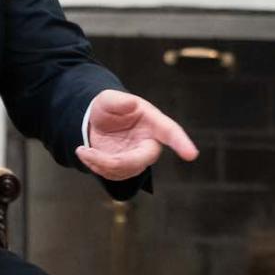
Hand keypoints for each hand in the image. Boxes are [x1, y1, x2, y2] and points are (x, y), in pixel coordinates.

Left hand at [76, 89, 197, 180]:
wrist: (96, 123)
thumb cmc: (108, 108)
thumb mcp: (108, 99)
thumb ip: (118, 101)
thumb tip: (131, 103)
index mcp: (153, 122)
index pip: (171, 132)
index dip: (181, 143)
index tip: (192, 154)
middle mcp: (149, 143)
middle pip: (141, 160)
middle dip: (113, 161)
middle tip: (86, 152)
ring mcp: (139, 158)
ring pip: (124, 170)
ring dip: (99, 164)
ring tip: (82, 150)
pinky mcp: (127, 169)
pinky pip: (114, 175)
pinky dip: (96, 167)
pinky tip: (87, 155)